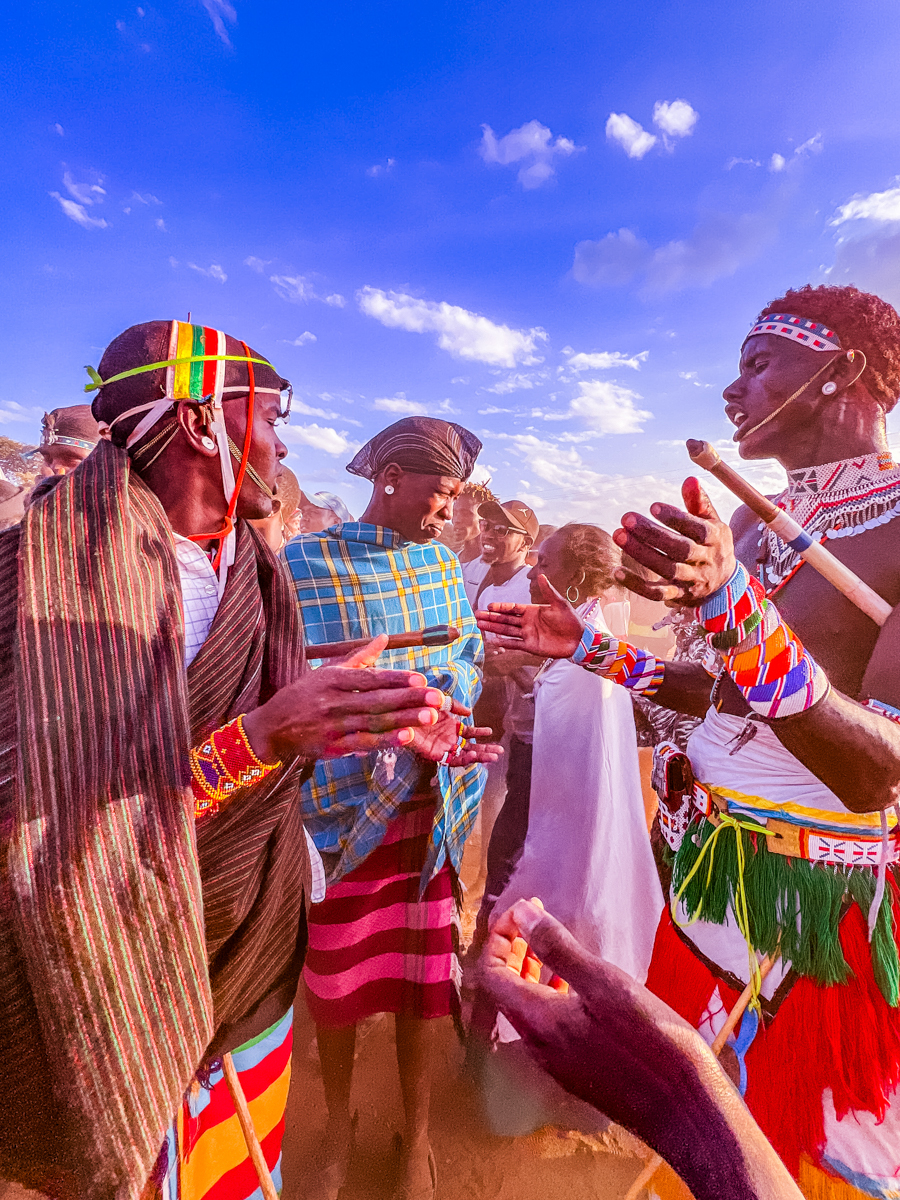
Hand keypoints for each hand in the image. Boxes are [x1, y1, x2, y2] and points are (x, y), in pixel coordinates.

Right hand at [243, 635, 443, 761]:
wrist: (271, 727)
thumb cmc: (303, 695)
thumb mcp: (327, 671)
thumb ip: (359, 657)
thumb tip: (384, 637)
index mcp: (333, 679)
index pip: (370, 678)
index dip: (396, 679)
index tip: (420, 679)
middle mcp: (334, 701)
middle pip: (377, 700)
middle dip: (409, 699)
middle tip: (437, 697)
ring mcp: (334, 725)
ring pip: (374, 722)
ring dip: (404, 719)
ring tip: (429, 716)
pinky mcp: (332, 747)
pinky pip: (362, 743)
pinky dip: (385, 741)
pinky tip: (405, 738)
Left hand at [409, 702, 503, 766]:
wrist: (400, 712)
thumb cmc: (418, 706)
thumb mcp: (440, 702)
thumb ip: (455, 705)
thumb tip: (469, 712)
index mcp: (449, 726)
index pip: (468, 732)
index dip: (479, 732)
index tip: (490, 731)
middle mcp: (447, 738)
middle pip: (470, 747)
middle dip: (485, 749)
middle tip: (500, 751)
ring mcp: (442, 746)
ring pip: (464, 755)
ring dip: (479, 756)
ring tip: (493, 756)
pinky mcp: (434, 754)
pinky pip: (451, 759)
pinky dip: (464, 759)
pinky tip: (473, 755)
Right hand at [476, 575, 584, 657]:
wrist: (579, 640)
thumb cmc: (571, 620)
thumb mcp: (559, 603)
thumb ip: (548, 591)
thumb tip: (541, 575)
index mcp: (532, 611)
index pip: (512, 608)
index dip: (501, 607)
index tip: (489, 605)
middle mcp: (527, 622)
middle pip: (505, 619)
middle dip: (491, 617)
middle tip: (477, 615)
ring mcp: (528, 634)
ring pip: (506, 630)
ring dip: (493, 628)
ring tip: (479, 625)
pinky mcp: (530, 646)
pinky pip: (514, 644)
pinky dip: (504, 642)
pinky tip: (493, 640)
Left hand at [480, 901, 703, 1119]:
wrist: (686, 1110)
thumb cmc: (649, 1040)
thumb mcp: (604, 983)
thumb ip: (558, 948)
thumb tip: (521, 914)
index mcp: (537, 1021)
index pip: (491, 973)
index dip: (500, 937)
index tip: (524, 909)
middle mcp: (538, 1045)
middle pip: (506, 991)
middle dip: (514, 949)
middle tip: (534, 917)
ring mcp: (559, 1062)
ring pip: (529, 1008)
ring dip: (533, 971)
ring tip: (552, 942)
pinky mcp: (580, 1070)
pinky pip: (551, 1025)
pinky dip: (552, 994)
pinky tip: (579, 984)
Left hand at [613, 477, 736, 607]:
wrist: (724, 583)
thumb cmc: (712, 545)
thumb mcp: (712, 522)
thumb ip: (699, 502)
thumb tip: (690, 479)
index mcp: (715, 539)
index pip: (697, 528)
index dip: (676, 518)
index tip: (653, 507)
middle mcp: (705, 561)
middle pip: (679, 549)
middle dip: (652, 534)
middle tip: (627, 519)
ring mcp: (691, 581)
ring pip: (666, 569)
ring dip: (641, 554)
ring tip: (619, 536)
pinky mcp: (678, 596)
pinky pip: (656, 593)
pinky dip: (636, 584)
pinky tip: (617, 571)